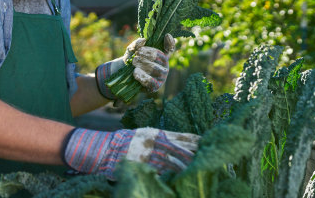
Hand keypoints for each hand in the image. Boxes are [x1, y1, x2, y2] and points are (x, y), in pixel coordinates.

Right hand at [63, 127, 198, 179]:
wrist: (101, 150)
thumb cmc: (122, 143)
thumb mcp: (141, 135)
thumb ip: (158, 139)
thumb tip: (179, 145)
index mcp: (155, 133)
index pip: (182, 137)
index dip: (197, 142)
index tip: (210, 145)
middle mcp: (154, 143)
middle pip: (183, 150)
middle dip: (198, 156)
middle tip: (213, 161)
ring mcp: (148, 156)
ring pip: (175, 162)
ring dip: (189, 167)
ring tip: (202, 171)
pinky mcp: (143, 166)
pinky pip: (161, 172)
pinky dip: (172, 176)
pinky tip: (181, 179)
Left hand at [125, 34, 174, 91]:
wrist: (123, 74)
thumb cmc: (131, 60)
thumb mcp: (131, 50)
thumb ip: (136, 44)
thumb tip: (143, 40)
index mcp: (161, 56)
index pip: (169, 49)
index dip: (169, 42)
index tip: (167, 35)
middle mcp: (164, 65)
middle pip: (159, 57)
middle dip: (146, 55)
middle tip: (136, 55)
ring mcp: (161, 77)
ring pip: (155, 69)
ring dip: (143, 64)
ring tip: (133, 62)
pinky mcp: (156, 86)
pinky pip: (151, 81)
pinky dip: (142, 76)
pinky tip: (135, 72)